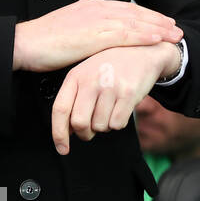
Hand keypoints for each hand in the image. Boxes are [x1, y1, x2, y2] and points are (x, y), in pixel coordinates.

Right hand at [14, 0, 182, 72]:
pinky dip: (144, 35)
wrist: (24, 44)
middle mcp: (94, 8)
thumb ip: (86, 31)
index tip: (160, 21)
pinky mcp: (94, 34)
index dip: (145, 15)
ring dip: (157, 27)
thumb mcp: (68, 31)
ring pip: (134, 22)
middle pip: (134, 12)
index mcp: (88, 6)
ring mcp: (95, 20)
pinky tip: (158, 38)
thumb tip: (98, 40)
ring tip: (174, 34)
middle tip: (175, 27)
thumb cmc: (41, 43)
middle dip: (157, 19)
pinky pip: (125, 34)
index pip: (124, 8)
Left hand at [50, 43, 178, 154]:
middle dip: (85, 134)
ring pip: (100, 126)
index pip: (60, 110)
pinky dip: (118, 123)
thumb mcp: (86, 75)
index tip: (62, 149)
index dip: (58, 133)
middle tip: (89, 131)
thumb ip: (74, 98)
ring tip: (108, 110)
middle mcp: (90, 81)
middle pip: (80, 123)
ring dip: (104, 126)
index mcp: (75, 77)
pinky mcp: (128, 93)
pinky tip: (119, 109)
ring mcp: (109, 87)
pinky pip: (118, 124)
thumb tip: (67, 130)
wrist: (141, 51)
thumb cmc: (109, 67)